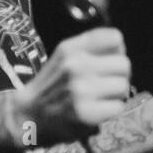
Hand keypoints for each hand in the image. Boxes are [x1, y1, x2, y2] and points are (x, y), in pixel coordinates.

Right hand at [13, 28, 131, 142]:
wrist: (27, 115)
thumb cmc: (52, 86)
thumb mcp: (65, 57)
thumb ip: (92, 47)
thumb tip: (122, 49)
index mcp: (70, 49)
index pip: (115, 38)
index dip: (117, 51)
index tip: (107, 61)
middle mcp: (75, 65)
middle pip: (124, 64)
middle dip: (118, 75)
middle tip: (103, 84)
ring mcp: (81, 89)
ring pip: (123, 85)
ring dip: (116, 94)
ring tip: (99, 97)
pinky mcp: (86, 112)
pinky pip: (118, 106)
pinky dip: (111, 110)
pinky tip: (96, 110)